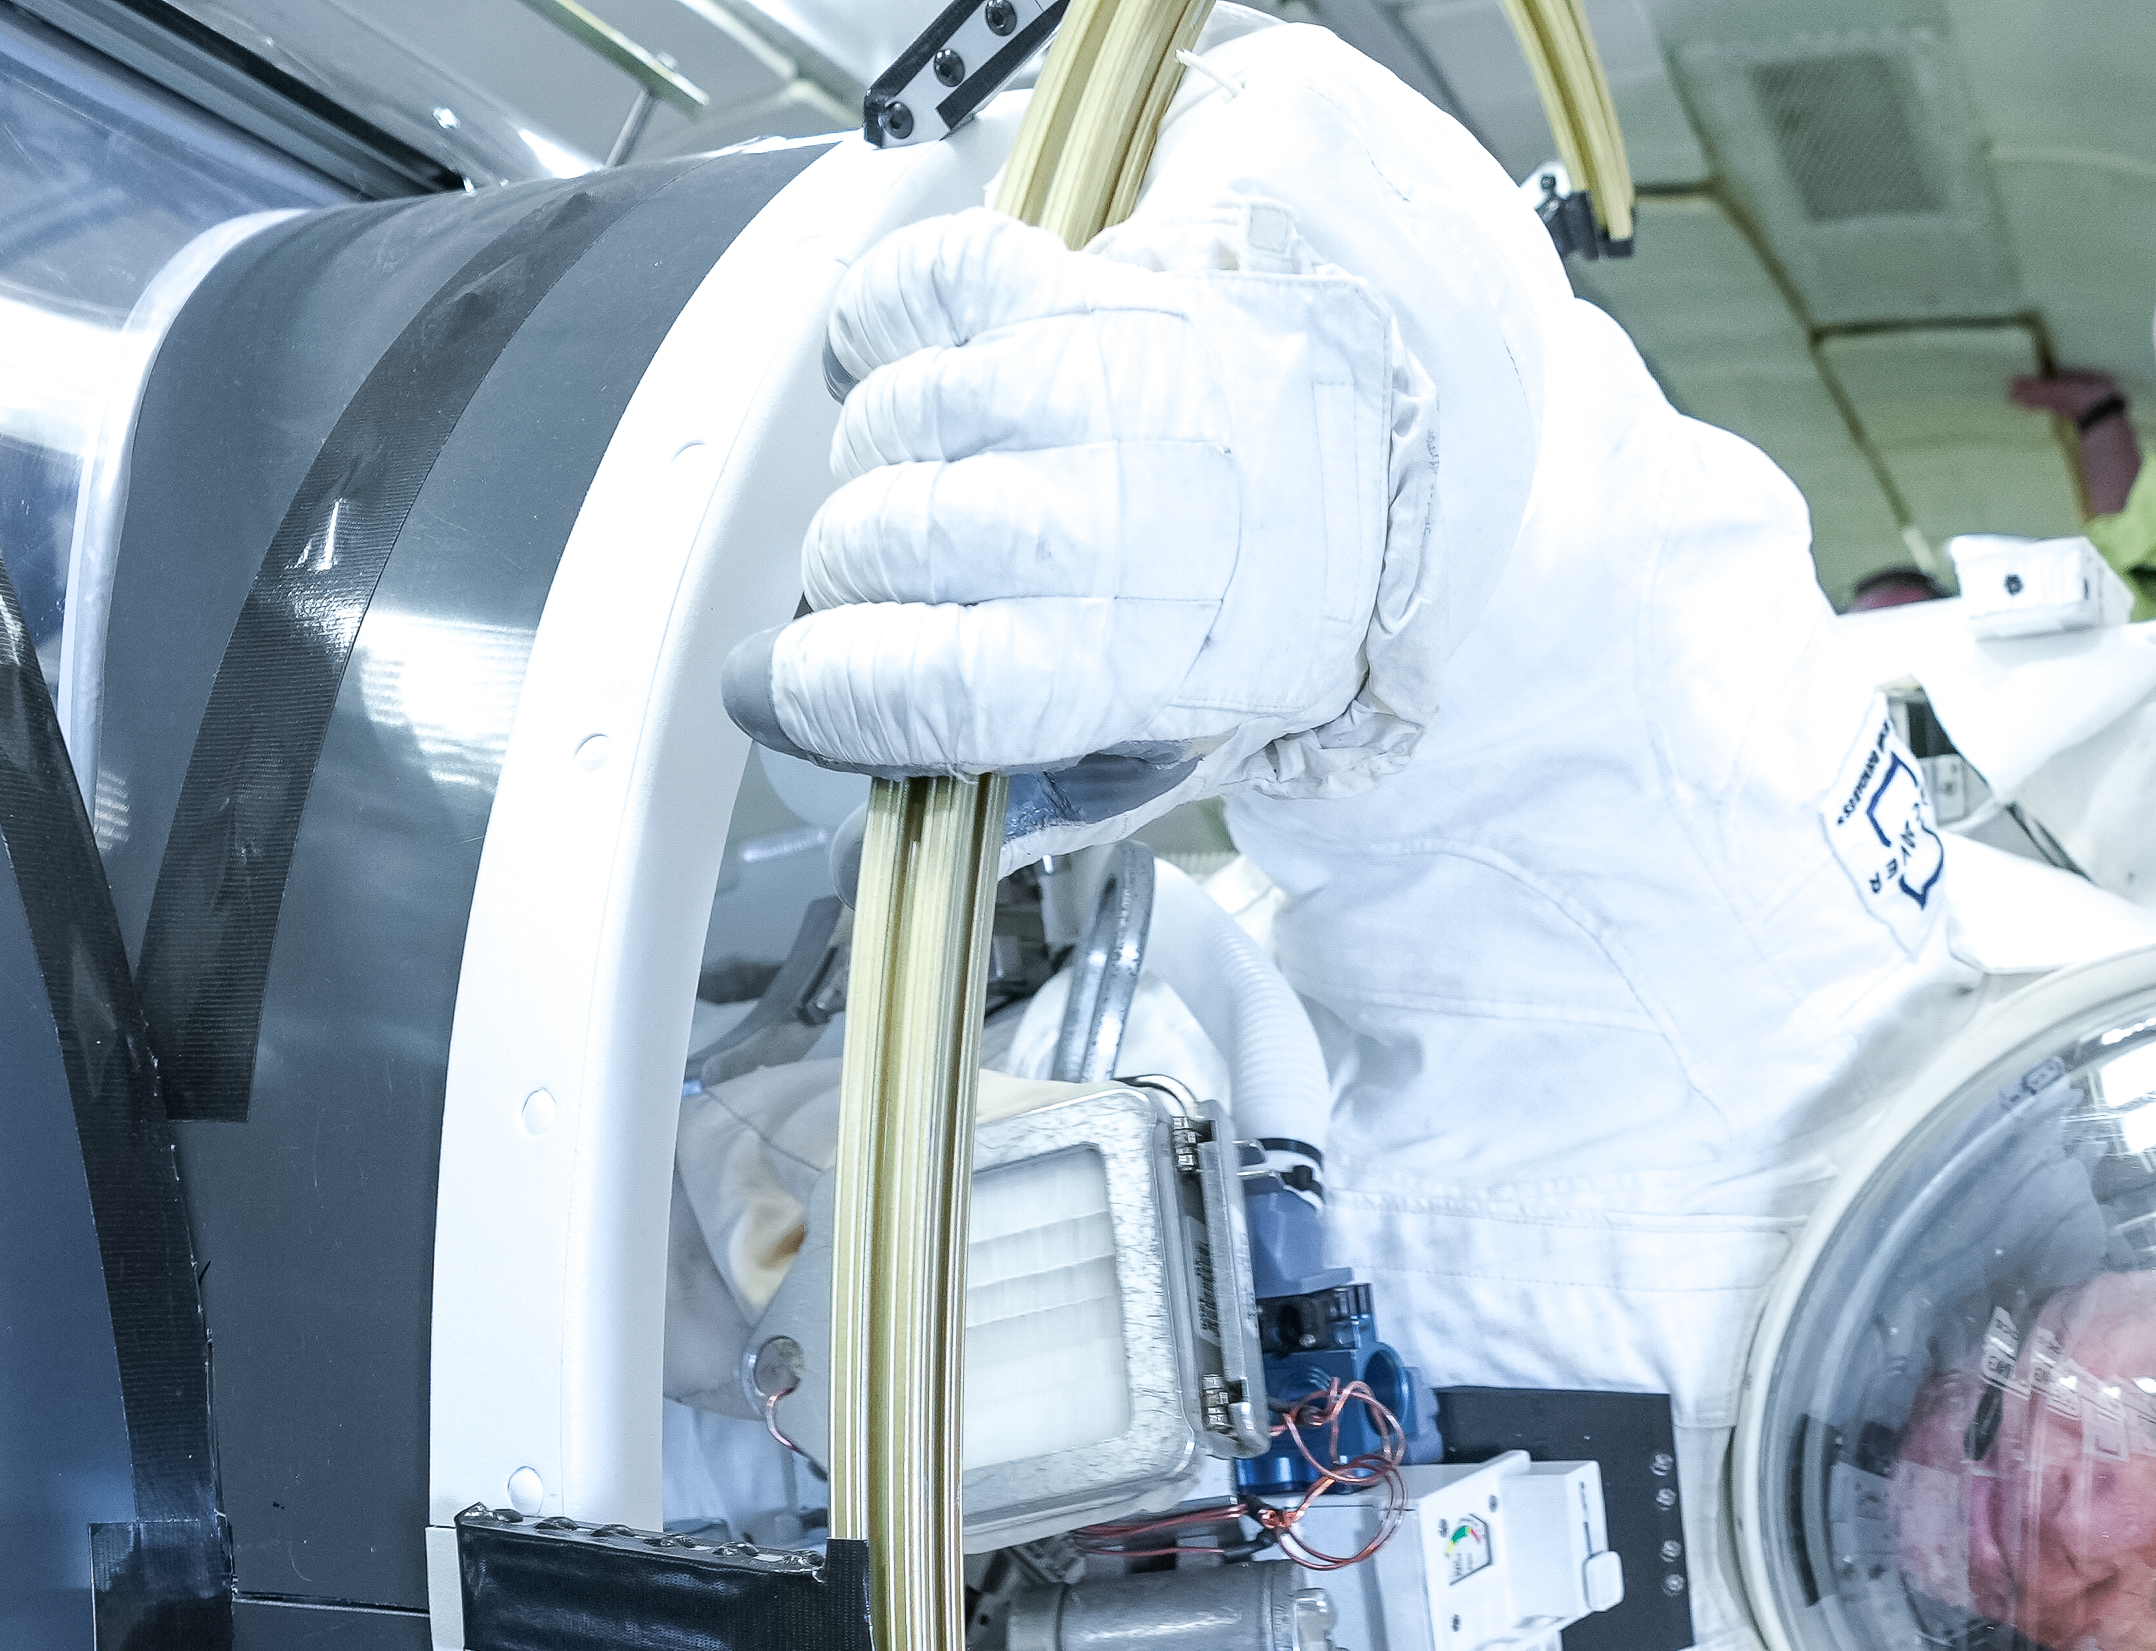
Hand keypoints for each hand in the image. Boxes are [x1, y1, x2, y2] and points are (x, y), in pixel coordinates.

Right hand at [722, 211, 1414, 802]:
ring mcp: (1083, 387)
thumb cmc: (1262, 616)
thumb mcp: (1174, 756)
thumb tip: (871, 858)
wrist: (1380, 470)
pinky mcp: (1077, 291)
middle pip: (871, 547)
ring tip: (933, 488)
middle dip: (849, 582)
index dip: (810, 693)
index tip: (776, 689)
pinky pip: (919, 287)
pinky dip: (885, 326)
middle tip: (896, 592)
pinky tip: (912, 372)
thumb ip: (1027, 804)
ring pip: (884, 424)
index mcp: (1112, 660)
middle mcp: (1095, 517)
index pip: (906, 684)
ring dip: (875, 465)